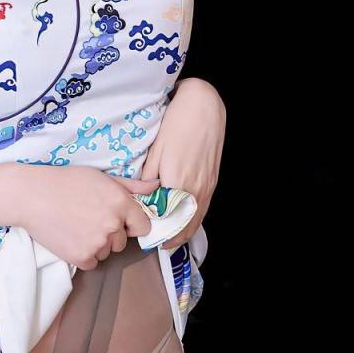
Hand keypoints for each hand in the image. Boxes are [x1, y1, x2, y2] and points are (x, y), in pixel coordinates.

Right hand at [13, 164, 160, 270]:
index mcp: (121, 203)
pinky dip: (82, 255)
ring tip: (76, 226)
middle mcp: (113, 224)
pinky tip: (70, 238)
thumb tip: (156, 186)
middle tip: (88, 219)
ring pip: (106, 253)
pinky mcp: (81, 257)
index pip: (143, 226)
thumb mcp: (101, 177)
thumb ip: (132, 185)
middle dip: (110, 234)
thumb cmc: (65, 181)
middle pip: (122, 242)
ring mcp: (98, 243)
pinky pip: (91, 263)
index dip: (131, 224)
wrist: (31, 195)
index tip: (117, 221)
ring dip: (96, 245)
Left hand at [139, 79, 225, 244]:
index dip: (157, 233)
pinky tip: (183, 222)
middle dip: (170, 239)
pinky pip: (202, 210)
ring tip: (168, 239)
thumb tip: (141, 197)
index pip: (168, 221)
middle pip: (184, 226)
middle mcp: (196, 189)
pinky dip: (192, 220)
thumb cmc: (178, 124)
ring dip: (182, 232)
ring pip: (196, 220)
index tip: (145, 239)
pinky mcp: (212, 181)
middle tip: (155, 244)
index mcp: (179, 182)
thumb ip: (149, 177)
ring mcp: (207, 186)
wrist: (204, 108)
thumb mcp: (157, 150)